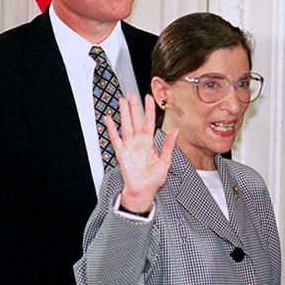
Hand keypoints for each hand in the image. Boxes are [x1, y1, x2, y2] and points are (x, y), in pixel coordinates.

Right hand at [105, 94, 177, 211]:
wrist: (143, 191)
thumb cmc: (154, 179)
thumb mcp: (165, 161)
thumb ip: (168, 145)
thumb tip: (175, 131)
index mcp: (149, 142)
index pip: (149, 121)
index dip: (148, 109)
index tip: (148, 97)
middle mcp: (138, 142)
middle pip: (136, 120)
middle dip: (134, 106)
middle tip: (131, 93)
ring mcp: (129, 146)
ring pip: (126, 125)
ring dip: (124, 113)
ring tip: (121, 100)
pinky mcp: (122, 153)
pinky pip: (116, 139)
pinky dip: (112, 129)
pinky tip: (109, 119)